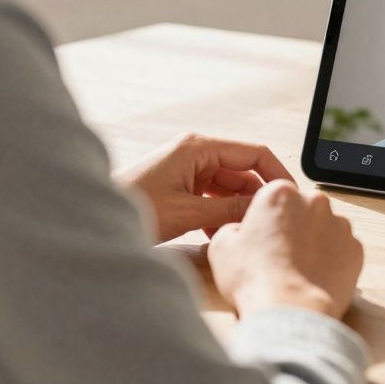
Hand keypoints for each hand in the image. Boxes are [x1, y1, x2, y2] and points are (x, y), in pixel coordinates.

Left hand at [118, 132, 293, 242]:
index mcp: (199, 147)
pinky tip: (219, 236)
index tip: (292, 197)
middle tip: (269, 223)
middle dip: (256, 197)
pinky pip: (212, 197)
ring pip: (229, 187)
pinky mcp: (180, 185)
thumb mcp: (187, 213)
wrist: (92, 220)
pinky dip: (220, 214)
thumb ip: (228, 209)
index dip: (277, 174)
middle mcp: (196, 152)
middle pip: (244, 171)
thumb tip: (262, 208)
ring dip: (237, 209)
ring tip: (244, 233)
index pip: (255, 153)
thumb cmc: (132, 207)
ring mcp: (187, 169)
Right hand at [208, 180, 363, 318]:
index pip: (273, 197)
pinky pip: (342, 250)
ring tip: (297, 270)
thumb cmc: (255, 278)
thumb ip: (233, 227)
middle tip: (278, 255)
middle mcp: (315, 201)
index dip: (265, 219)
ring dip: (314, 242)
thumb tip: (241, 230)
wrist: (290, 311)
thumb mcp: (222, 246)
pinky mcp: (356, 249)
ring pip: (324, 228)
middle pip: (302, 209)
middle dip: (293, 227)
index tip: (262, 237)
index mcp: (281, 192)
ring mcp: (340, 224)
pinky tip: (315, 277)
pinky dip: (332, 260)